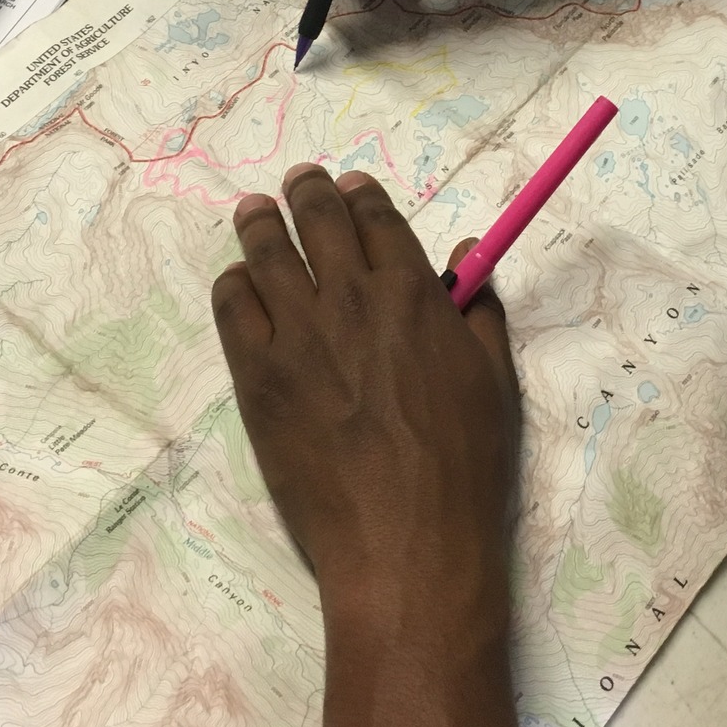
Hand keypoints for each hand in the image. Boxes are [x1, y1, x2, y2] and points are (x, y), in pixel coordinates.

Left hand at [212, 165, 531, 726]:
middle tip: (298, 182)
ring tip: (254, 211)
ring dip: (261, 223)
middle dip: (307, 191)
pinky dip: (234, 283)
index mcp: (411, 294)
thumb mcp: (494, 381)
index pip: (377, 218)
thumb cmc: (463, 468)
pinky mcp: (256, 375)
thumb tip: (465, 254)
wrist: (404, 544)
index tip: (349, 186)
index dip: (360, 195)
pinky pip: (231, 306)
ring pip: (265, 252)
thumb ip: (479, 310)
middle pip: (319, 220)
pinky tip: (238, 282)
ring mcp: (296, 334)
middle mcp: (349, 299)